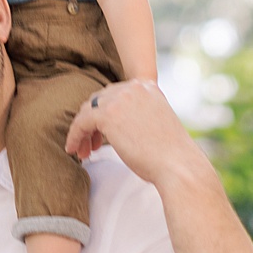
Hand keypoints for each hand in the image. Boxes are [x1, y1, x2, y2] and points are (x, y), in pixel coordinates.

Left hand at [63, 80, 203, 185]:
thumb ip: (135, 113)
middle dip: (92, 123)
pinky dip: (74, 136)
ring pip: (87, 112)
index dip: (104, 113)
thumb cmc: (169, 153)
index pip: (114, 94)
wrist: (179, 166)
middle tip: (91, 145)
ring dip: (82, 132)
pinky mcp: (107, 115)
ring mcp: (119, 99)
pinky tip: (73, 150)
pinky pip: (80, 123)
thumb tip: (111, 121)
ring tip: (82, 151)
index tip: (101, 133)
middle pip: (98, 101)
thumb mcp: (154, 121)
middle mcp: (133, 87)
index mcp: (147, 87)